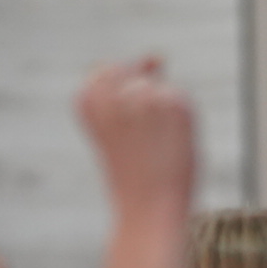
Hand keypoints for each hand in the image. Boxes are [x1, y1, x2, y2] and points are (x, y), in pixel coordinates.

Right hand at [76, 57, 195, 225]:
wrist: (149, 210)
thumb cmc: (131, 174)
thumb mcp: (115, 125)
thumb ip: (126, 87)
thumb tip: (157, 56)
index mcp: (87, 97)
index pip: (104, 72)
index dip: (116, 100)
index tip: (119, 130)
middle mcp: (113, 91)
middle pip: (133, 73)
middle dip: (140, 102)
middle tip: (139, 141)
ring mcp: (146, 95)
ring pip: (158, 85)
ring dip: (161, 113)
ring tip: (153, 147)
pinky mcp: (176, 104)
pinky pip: (180, 99)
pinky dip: (180, 121)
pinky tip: (170, 145)